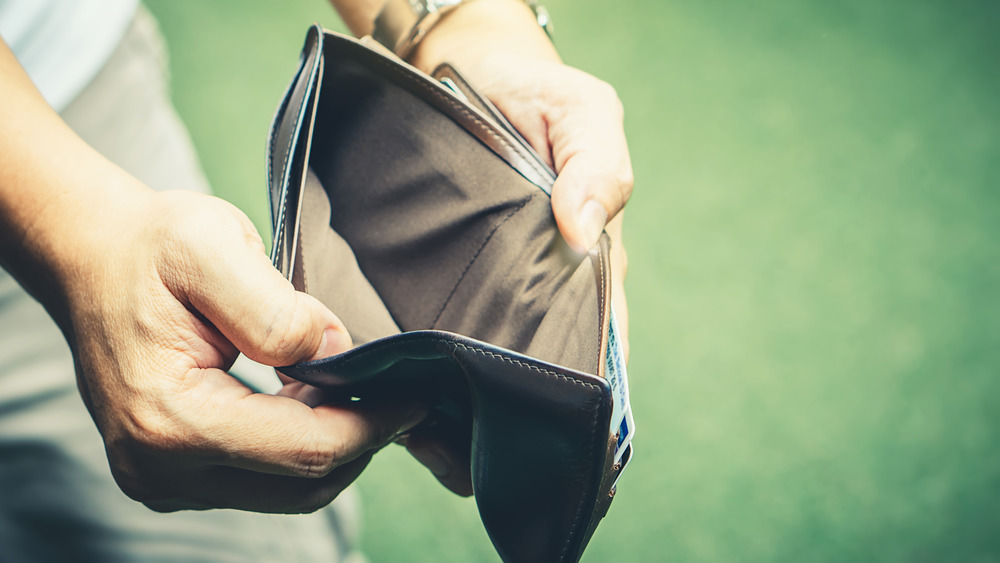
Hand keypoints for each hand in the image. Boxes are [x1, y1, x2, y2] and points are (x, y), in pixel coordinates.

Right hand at [60, 188, 424, 512]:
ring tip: (350, 390)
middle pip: (300, 484)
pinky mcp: (167, 474)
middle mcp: (158, 467)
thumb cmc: (150, 248)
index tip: (415, 395)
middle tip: (393, 391)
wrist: (91, 257)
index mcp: (170, 418)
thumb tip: (337, 356)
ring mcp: (159, 478)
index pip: (305, 449)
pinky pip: (257, 482)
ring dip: (329, 448)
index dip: (373, 425)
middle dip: (358, 440)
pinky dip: (296, 450)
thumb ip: (277, 311)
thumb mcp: (214, 248)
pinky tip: (307, 400)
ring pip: (283, 492)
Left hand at [399, 0, 633, 488]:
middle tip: (469, 458)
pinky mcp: (422, 287)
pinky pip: (417, 344)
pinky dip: (403, 376)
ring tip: (414, 436)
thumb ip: (598, 168)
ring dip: (448, 411)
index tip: (552, 451)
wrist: (463, 71)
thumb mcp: (582, 115)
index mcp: (580, 277)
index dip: (577, 411)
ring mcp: (474, 299)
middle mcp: (529, 300)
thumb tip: (583, 232)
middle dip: (504, 427)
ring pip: (469, 378)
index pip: (589, 359)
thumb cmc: (533, 95)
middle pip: (526, 385)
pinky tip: (380, 398)